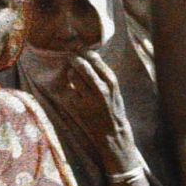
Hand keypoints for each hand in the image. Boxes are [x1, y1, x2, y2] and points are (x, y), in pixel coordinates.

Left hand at [61, 52, 142, 178]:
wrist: (113, 135)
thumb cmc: (114, 111)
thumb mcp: (116, 91)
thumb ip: (105, 77)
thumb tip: (90, 58)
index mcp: (112, 82)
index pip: (95, 59)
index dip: (85, 52)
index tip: (80, 50)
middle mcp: (101, 89)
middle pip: (81, 65)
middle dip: (74, 59)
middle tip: (71, 57)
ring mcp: (88, 98)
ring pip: (73, 76)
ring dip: (71, 73)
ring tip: (73, 74)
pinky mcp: (79, 107)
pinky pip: (70, 90)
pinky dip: (70, 88)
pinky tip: (75, 91)